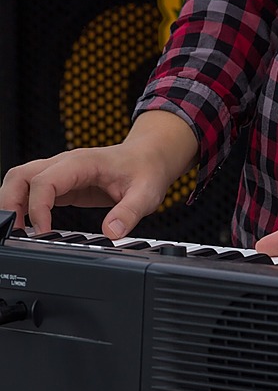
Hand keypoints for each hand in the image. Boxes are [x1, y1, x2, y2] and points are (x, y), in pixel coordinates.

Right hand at [0, 110, 197, 238]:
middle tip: (17, 233)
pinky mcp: (64, 183)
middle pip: (20, 176)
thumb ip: (129, 212)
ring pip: (21, 180)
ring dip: (13, 203)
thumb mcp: (146, 194)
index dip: (38, 208)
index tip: (43, 233)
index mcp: (81, 163)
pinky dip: (25, 205)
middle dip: (11, 203)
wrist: (151, 158)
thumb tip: (111, 233)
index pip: (44, 182)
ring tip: (19, 231)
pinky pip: (35, 190)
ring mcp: (62, 172)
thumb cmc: (147, 170)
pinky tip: (31, 226)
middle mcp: (66, 164)